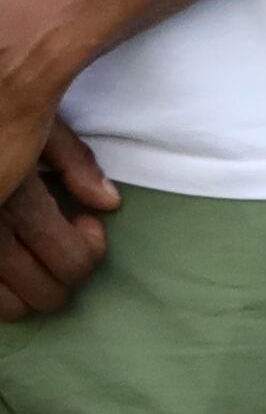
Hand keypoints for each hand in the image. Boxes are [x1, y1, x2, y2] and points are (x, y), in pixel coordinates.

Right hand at [0, 131, 120, 319]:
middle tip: (64, 249)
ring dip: (25, 296)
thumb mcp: (40, 123)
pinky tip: (5, 270)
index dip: (89, 249)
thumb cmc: (0, 107)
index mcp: (14, 199)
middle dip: (62, 281)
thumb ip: (74, 162)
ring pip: (4, 305)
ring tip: (33, 266)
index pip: (73, 260)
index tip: (86, 222)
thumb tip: (107, 202)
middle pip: (43, 292)